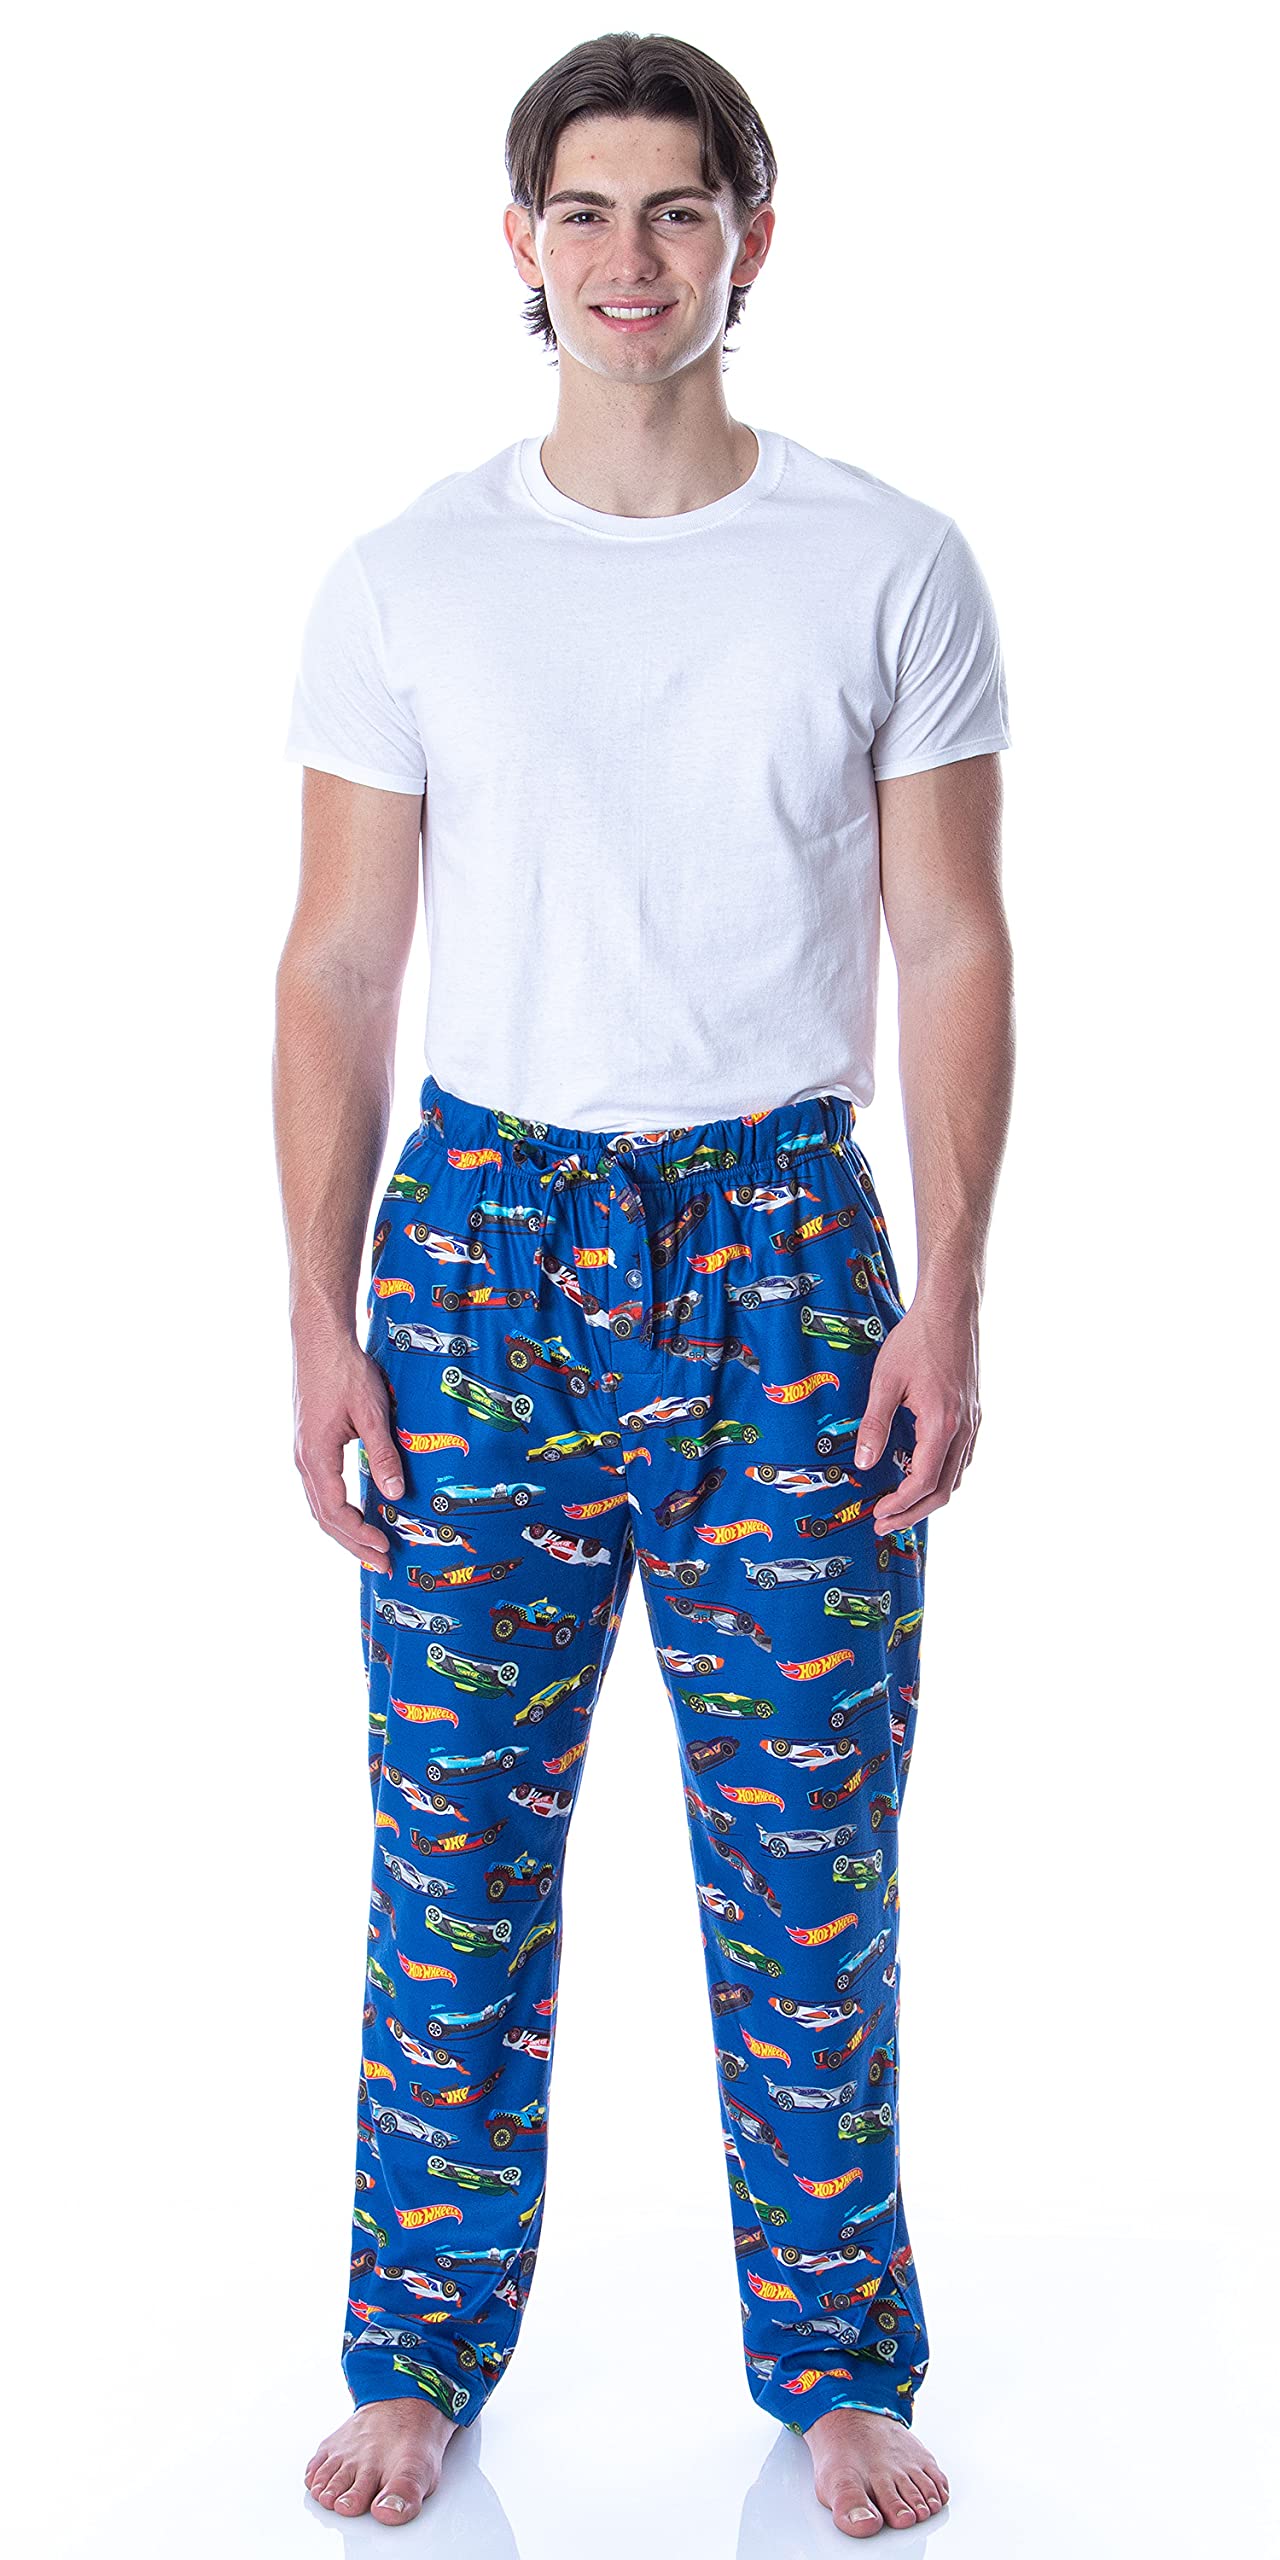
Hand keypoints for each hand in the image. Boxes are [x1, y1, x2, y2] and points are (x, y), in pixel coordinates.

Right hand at [292, 1323, 404, 1573]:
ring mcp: (304, 1453)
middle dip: (353, 1544)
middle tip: (382, 1564)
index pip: (335, 1512)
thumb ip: (383, 1454)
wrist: (319, 1339)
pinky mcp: (310, 1444)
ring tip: (371, 1548)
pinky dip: (338, 1510)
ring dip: (345, 1530)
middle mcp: (303, 1460)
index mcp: (315, 1457)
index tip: (386, 1548)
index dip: (360, 1535)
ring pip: (320, 1505)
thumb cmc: (344, 1371)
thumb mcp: (372, 1412)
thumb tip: (395, 1494)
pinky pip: (320, 1489)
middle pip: (324, 1517)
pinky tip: (356, 1513)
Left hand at [853, 1285, 980, 1534]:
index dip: (900, 1505)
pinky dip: (944, 1475)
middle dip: (914, 1512)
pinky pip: (963, 1457)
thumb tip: (864, 1463)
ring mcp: (973, 1422)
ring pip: (957, 1475)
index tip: (878, 1514)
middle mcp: (963, 1428)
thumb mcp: (885, 1382)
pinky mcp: (973, 1413)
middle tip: (886, 1522)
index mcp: (941, 1424)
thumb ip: (874, 1425)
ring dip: (931, 1497)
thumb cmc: (916, 1340)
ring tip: (902, 1505)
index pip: (923, 1482)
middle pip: (945, 1489)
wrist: (950, 1310)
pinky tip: (922, 1473)